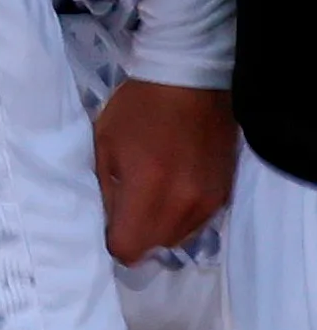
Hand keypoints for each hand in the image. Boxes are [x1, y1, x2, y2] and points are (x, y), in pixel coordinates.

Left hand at [94, 78, 233, 264]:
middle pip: (153, 247)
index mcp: (149, 188)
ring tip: (149, 198)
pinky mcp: (225, 194)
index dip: (113, 243)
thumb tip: (109, 224)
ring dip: (158, 228)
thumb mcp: (104, 145)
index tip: (107, 225)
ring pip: (177, 238)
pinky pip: (197, 224)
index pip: (129, 247)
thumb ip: (106, 190)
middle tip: (124, 209)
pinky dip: (180, 217)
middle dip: (135, 236)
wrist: (193, 82)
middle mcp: (184, 202)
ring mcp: (210, 201)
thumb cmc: (139, 109)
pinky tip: (170, 192)